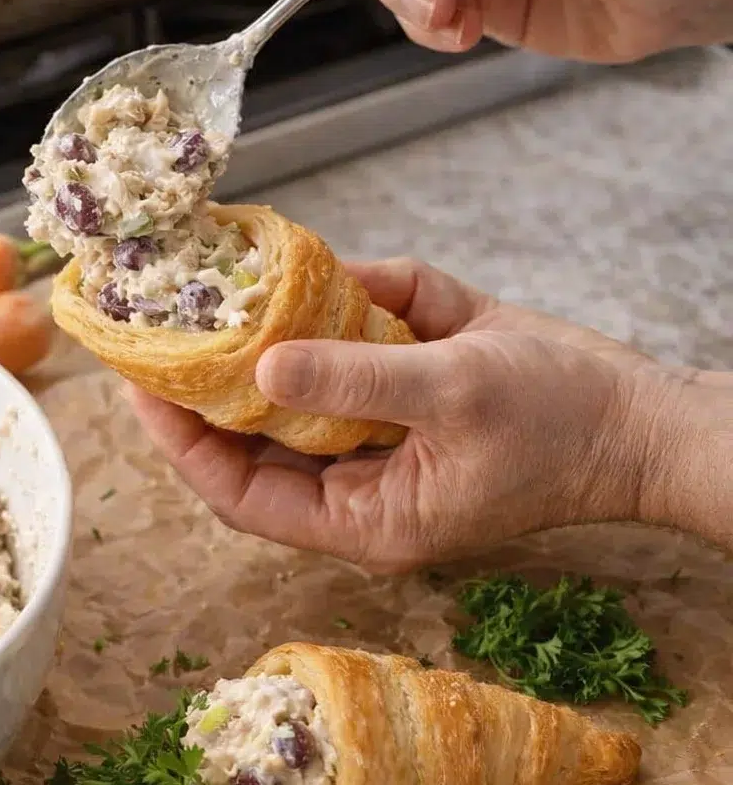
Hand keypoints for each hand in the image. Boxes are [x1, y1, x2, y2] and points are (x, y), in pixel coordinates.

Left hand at [128, 258, 693, 572]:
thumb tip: (260, 368)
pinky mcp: (410, 387)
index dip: (185, 444)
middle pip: (260, 441)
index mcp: (367, 515)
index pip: (245, 491)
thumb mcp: (454, 392)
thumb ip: (356, 378)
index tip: (140, 389)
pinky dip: (332, 308)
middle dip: (211, 387)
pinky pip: (352, 349)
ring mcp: (386, 434)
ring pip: (300, 391)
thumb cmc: (560, 424)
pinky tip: (311, 270)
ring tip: (210, 289)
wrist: (643, 415)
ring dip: (265, 343)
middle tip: (159, 326)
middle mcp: (364, 479)